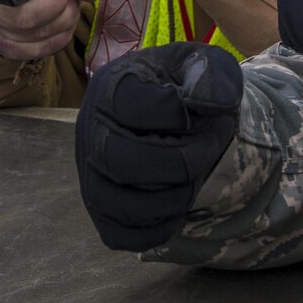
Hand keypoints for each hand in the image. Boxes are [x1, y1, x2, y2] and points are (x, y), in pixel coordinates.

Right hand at [76, 42, 242, 250]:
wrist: (180, 121)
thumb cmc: (190, 91)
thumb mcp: (208, 68)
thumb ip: (213, 75)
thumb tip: (202, 102)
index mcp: (112, 85)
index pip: (137, 108)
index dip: (180, 117)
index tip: (197, 115)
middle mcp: (89, 130)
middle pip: (120, 160)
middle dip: (178, 163)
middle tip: (203, 153)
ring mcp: (90, 173)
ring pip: (120, 205)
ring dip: (173, 197)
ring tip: (191, 178)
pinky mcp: (101, 210)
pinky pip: (122, 234)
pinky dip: (158, 226)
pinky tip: (175, 201)